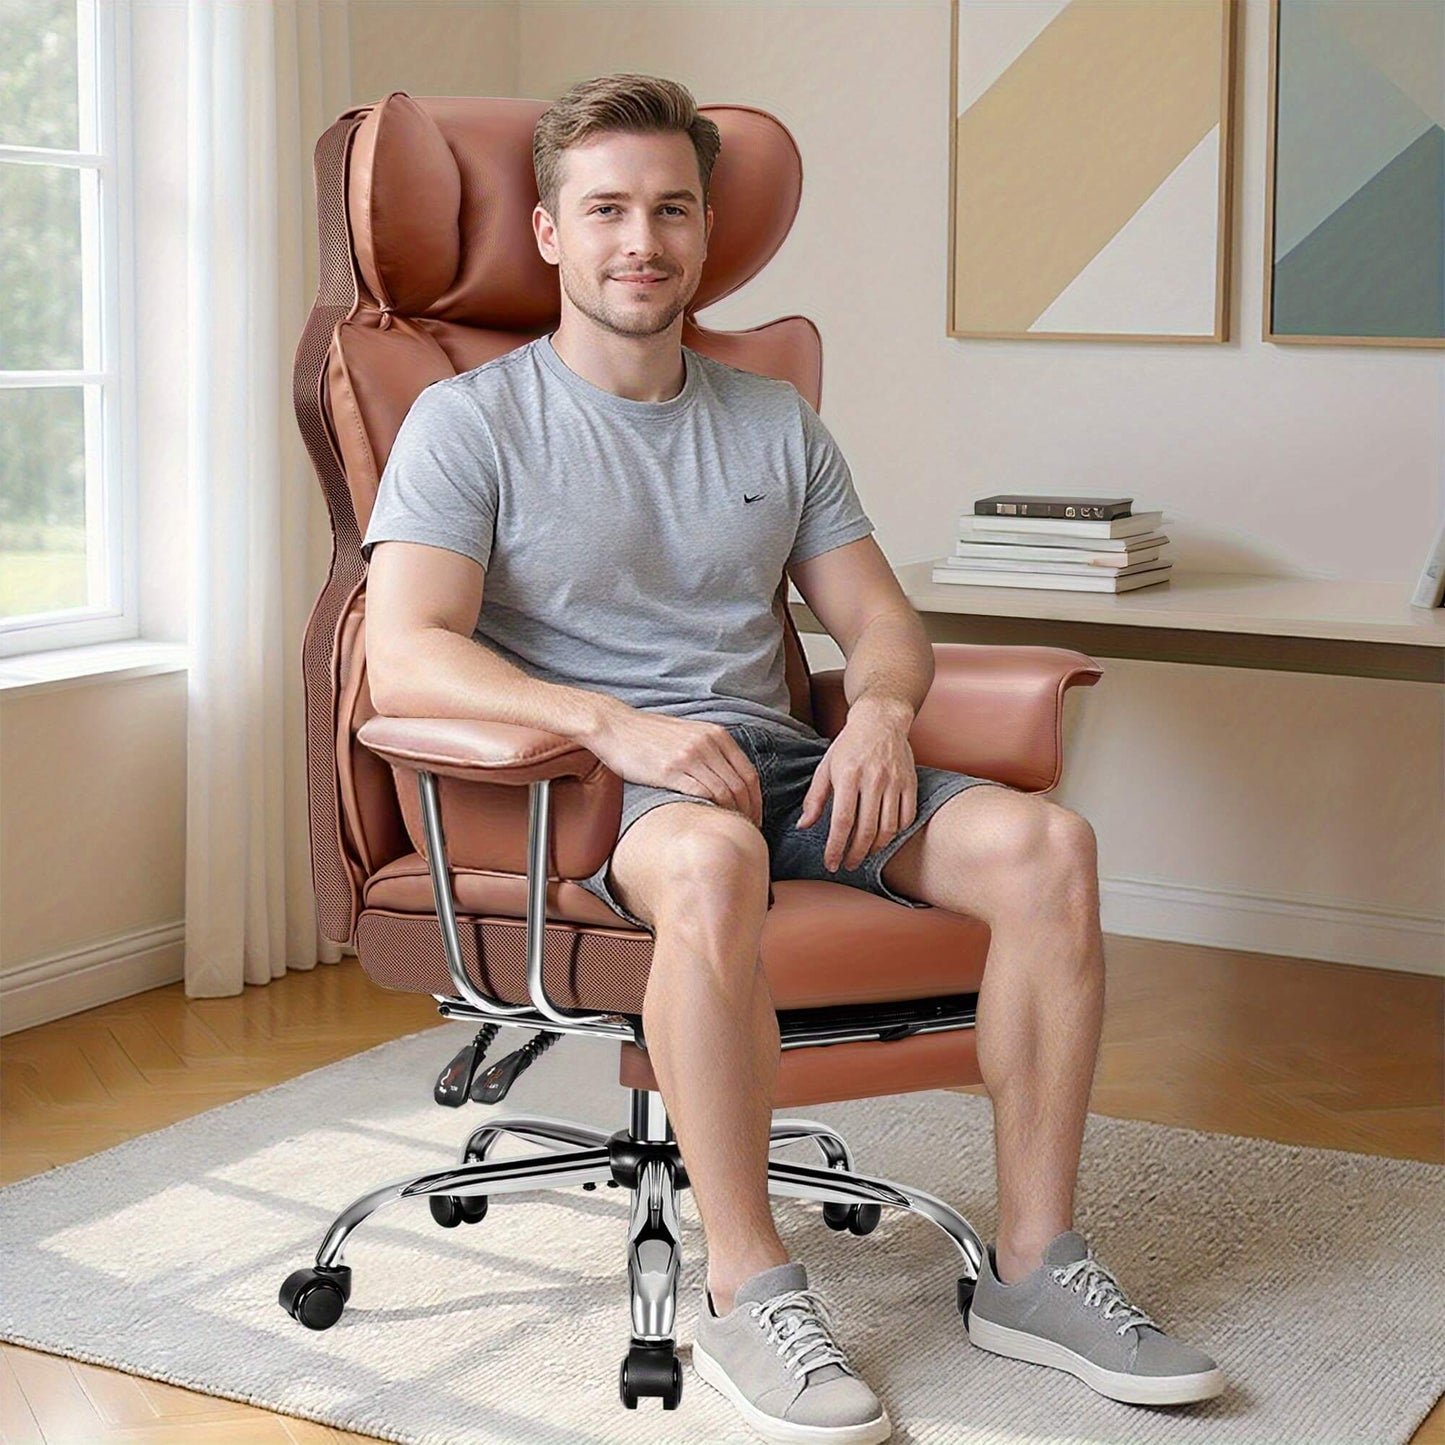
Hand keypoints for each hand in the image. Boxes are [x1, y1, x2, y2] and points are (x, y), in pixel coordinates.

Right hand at [587, 706, 761, 827]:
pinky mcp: (670, 770)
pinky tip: (709, 823)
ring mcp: (690, 756)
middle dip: (749, 813)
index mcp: (716, 735)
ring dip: (731, 816)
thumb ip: (710, 751)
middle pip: (741, 785)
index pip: (749, 773)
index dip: (756, 801)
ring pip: (724, 792)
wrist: (616, 727)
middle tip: (747, 831)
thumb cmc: (649, 735)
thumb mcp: (688, 734)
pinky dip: (710, 811)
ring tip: (729, 831)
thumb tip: (727, 780)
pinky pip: (701, 794)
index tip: (755, 818)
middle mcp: (707, 744)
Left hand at [795, 698, 916, 871]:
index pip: (842, 822)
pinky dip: (895, 833)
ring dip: (875, 848)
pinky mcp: (910, 783)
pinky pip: (906, 817)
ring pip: (888, 828)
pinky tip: (883, 837)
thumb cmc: (849, 745)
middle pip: (866, 830)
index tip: (831, 863)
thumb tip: (803, 826)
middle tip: (848, 865)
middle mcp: (873, 780)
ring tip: (864, 854)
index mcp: (848, 776)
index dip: (836, 847)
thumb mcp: (825, 767)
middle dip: (855, 854)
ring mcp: (894, 782)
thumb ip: (815, 798)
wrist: (881, 721)